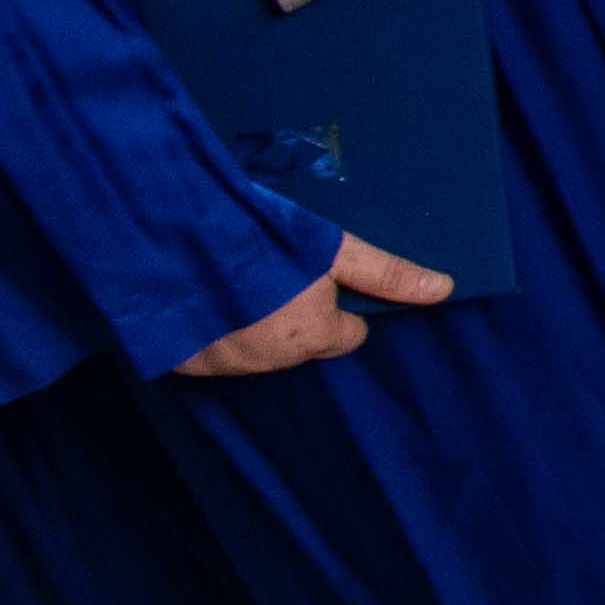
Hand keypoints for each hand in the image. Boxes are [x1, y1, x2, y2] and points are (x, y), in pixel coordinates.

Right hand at [180, 230, 456, 376]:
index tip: (317, 276)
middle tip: (275, 269)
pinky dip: (213, 328)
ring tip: (236, 276)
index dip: (338, 303)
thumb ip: (383, 272)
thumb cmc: (255, 239)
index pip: (347, 335)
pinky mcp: (180, 361)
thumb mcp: (329, 248)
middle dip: (295, 314)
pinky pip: (211, 349)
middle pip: (302, 342)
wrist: (161, 243)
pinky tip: (204, 293)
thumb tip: (444, 290)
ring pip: (258, 347)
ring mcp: (222, 365)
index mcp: (309, 336)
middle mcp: (270, 361)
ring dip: (253, 321)